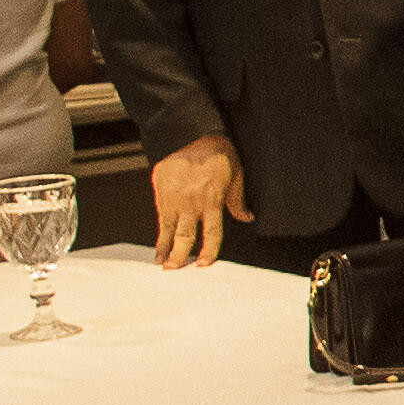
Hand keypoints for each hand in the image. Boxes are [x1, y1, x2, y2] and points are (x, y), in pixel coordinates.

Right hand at [151, 135, 251, 266]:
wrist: (189, 133)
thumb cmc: (215, 150)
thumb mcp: (236, 174)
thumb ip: (238, 199)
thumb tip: (247, 217)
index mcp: (212, 199)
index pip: (212, 232)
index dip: (209, 250)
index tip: (205, 263)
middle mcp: (192, 202)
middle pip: (187, 236)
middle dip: (181, 255)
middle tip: (177, 270)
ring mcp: (175, 198)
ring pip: (170, 230)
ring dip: (166, 249)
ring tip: (162, 265)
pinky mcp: (161, 192)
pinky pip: (160, 218)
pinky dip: (158, 234)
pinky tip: (156, 245)